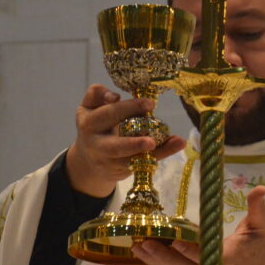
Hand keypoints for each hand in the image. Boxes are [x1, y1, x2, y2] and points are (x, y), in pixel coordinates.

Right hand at [65, 84, 186, 197]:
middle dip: (133, 144)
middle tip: (152, 139)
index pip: (109, 114)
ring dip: (152, 153)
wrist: (87, 157)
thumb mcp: (89, 106)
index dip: (128, 109)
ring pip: (131, 160)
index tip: (150, 104)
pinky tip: (177, 144)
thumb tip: (114, 96)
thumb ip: (98, 94)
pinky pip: (143, 163)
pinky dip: (162, 154)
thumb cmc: (96, 124)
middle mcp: (96, 145)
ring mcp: (109, 161)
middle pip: (115, 146)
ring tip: (169, 144)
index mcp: (88, 123)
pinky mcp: (121, 171)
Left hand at [132, 186, 264, 264]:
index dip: (189, 249)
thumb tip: (260, 188)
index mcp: (227, 259)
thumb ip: (257, 208)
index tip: (175, 240)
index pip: (205, 255)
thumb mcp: (261, 227)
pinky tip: (145, 252)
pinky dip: (160, 264)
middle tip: (144, 243)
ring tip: (138, 247)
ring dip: (156, 260)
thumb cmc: (260, 250)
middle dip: (163, 257)